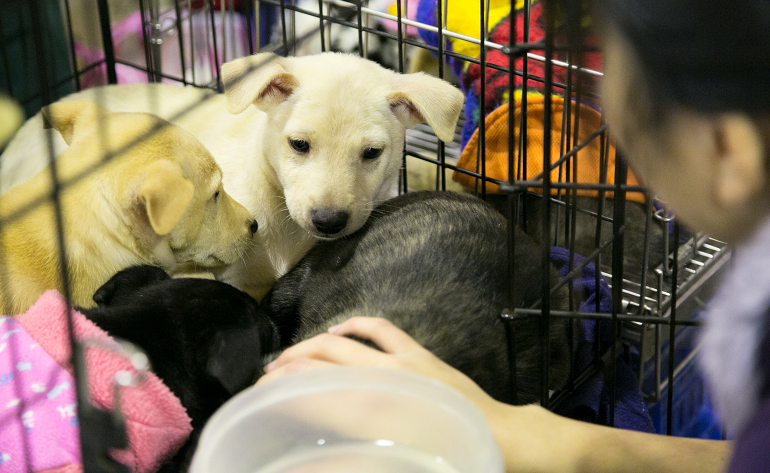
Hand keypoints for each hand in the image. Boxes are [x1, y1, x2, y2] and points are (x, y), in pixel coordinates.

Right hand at [256, 317, 730, 472]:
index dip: (293, 388)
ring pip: (348, 343)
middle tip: (266, 381)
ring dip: (313, 346)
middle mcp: (393, 378)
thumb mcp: (418, 458)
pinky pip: (383, 329)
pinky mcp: (422, 355)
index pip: (328, 390)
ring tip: (288, 358)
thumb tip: (336, 454)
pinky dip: (356, 325)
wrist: (518, 441)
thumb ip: (376, 451)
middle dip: (293, 366)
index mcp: (390, 407)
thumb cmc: (470, 456)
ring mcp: (407, 361)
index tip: (266, 394)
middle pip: (330, 361)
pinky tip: (337, 330)